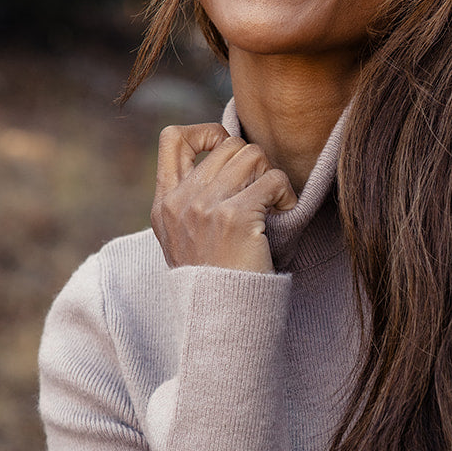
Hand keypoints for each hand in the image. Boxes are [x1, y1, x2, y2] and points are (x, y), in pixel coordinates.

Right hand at [150, 124, 296, 272]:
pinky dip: (286, 195)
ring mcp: (204, 208)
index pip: (172, 138)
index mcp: (164, 203)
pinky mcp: (234, 217)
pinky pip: (273, 180)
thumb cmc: (215, 279)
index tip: (225, 151)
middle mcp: (180, 201)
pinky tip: (282, 215)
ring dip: (270, 177)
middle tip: (259, 194)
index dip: (205, 133)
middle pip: (228, 145)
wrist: (221, 317)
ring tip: (270, 205)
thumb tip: (224, 154)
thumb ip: (192, 201)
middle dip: (253, 164)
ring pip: (252, 155)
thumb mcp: (184, 239)